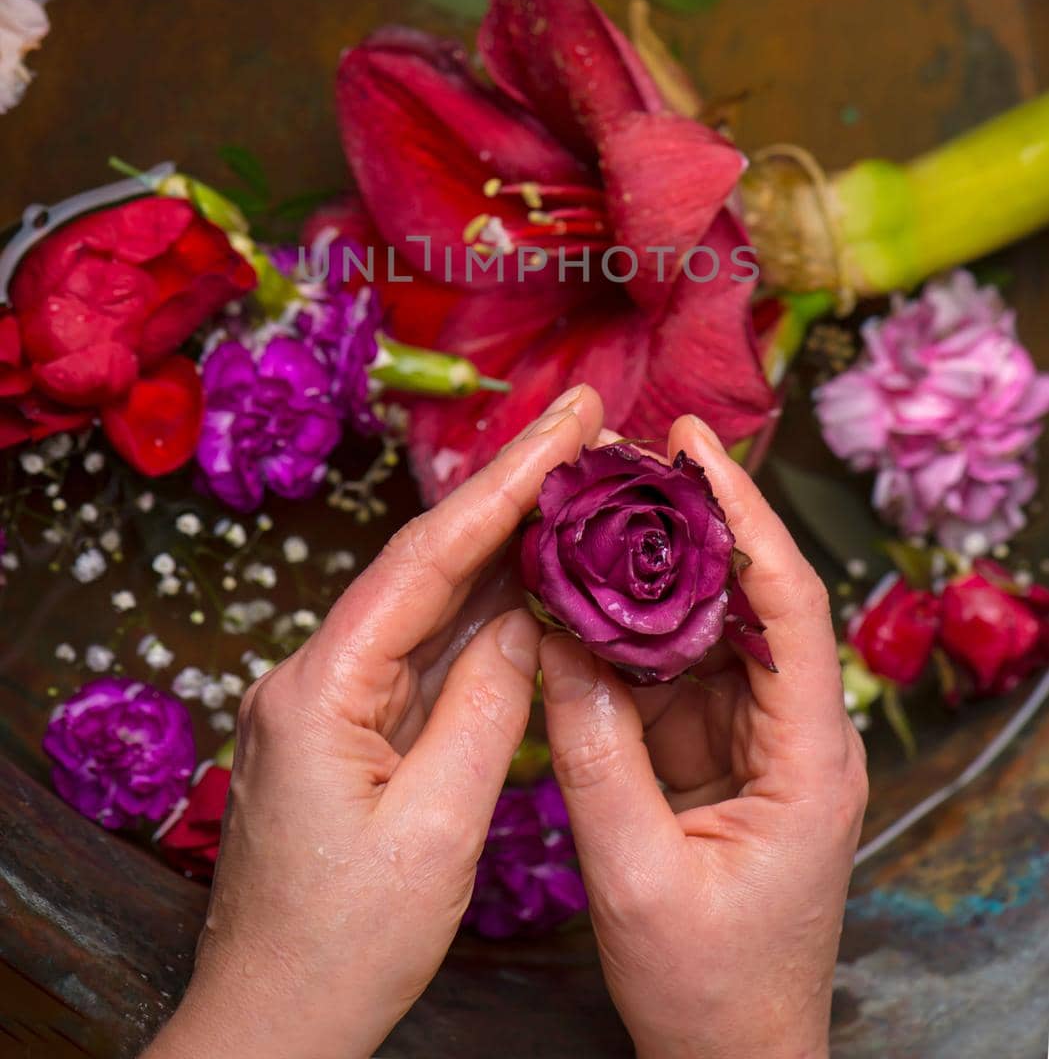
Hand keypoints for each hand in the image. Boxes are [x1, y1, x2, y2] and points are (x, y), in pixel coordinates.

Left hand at [145, 382, 603, 1058]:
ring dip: (501, 546)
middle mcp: (311, 675)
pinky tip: (532, 580)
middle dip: (508, 491)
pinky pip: (420, 655)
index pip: (425, 558)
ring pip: (425, 604)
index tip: (569, 423)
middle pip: (423, 563)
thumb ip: (487, 708)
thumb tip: (527, 616)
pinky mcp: (343, 729)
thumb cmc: (346, 946)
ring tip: (575, 481)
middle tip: (585, 424)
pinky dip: (480, 616)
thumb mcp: (437, 829)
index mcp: (320, 688)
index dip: (505, 482)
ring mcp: (325, 700)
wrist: (271, 1023)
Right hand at [540, 415, 867, 1058]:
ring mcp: (758, 740)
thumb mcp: (639, 880)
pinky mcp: (720, 753)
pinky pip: (675, 673)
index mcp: (810, 758)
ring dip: (653, 571)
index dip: (744, 517)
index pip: (789, 607)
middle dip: (689, 523)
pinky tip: (584, 594)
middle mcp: (797, 733)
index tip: (694, 447)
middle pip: (750, 600)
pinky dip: (630, 633)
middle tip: (622, 455)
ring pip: (708, 629)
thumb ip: (596, 758)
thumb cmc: (709, 991)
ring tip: (592, 506)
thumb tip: (556, 640)